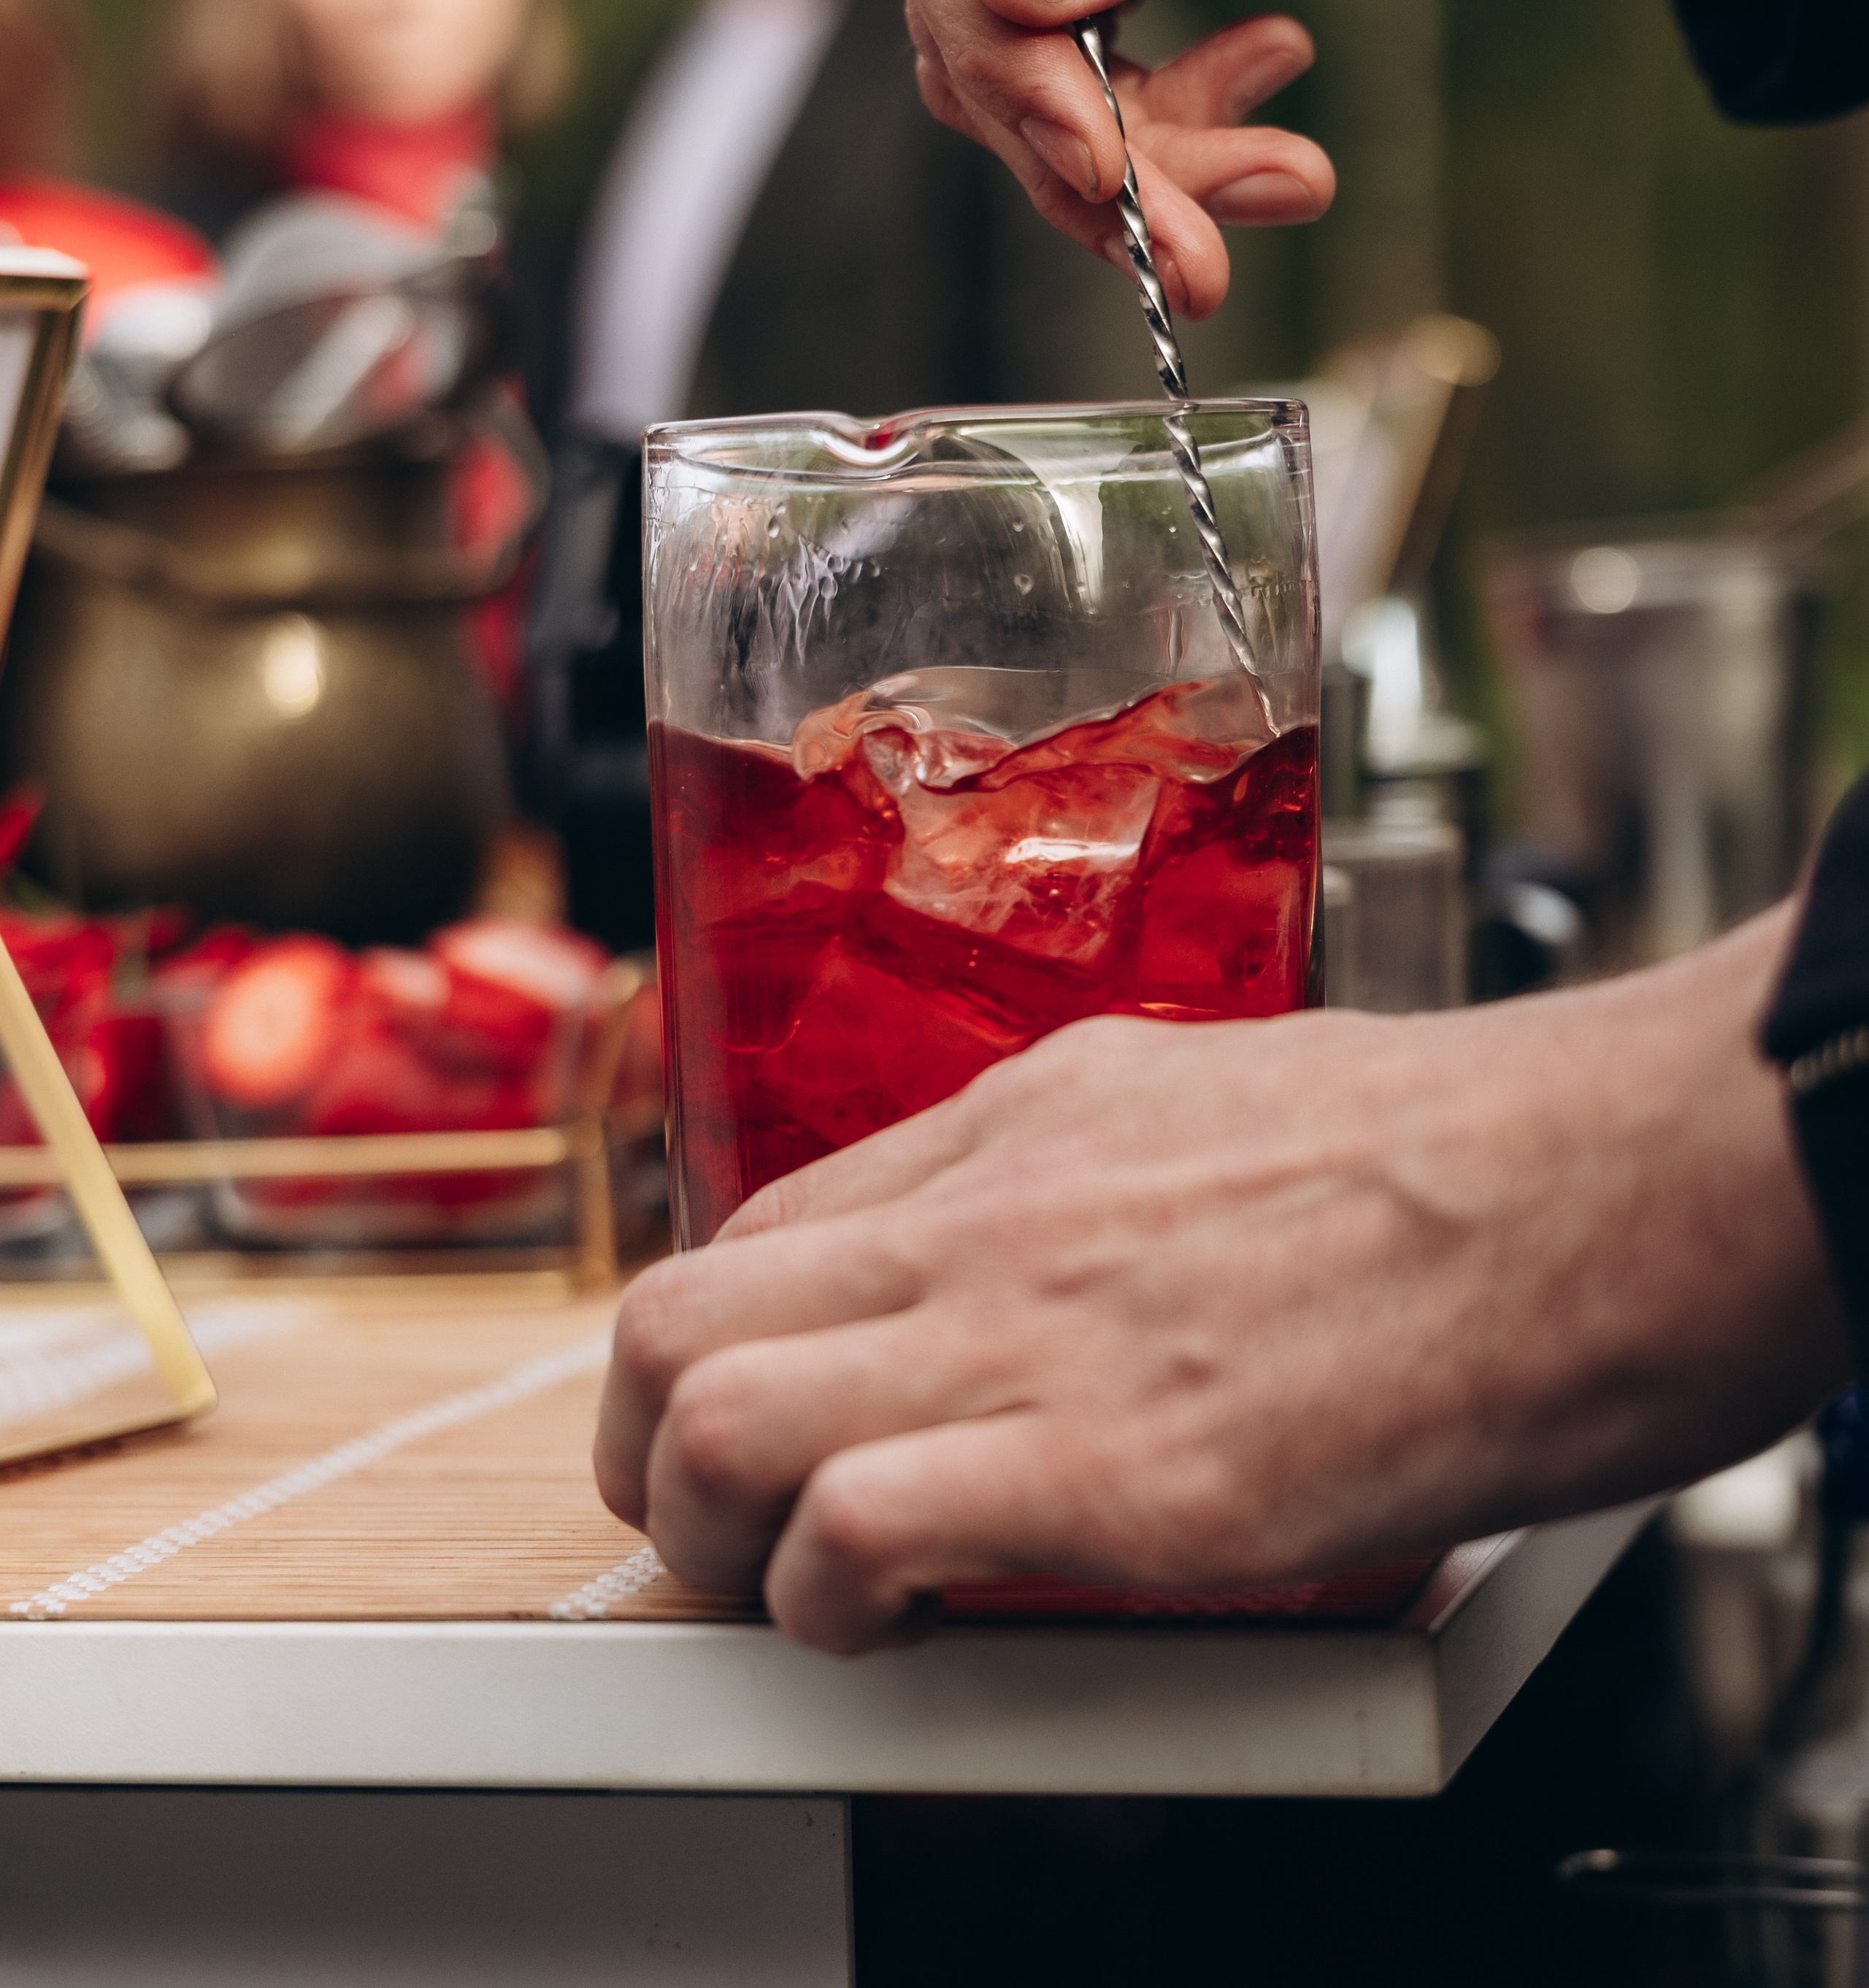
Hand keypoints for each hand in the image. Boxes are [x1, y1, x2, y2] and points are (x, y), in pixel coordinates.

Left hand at [596, 905, 1845, 1654]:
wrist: (1608, 1187)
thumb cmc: (1469, 1154)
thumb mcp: (1231, 1105)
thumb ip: (1115, 1184)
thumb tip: (1078, 1274)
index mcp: (1030, 1119)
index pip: (768, 1234)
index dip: (726, 1355)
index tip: (760, 1431)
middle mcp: (991, 1210)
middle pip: (677, 1314)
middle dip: (648, 1448)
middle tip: (719, 1535)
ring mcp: (1029, 1334)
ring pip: (704, 1414)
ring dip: (710, 1541)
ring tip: (790, 1599)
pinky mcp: (1105, 1474)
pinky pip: (852, 1538)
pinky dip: (835, 1609)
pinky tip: (904, 1633)